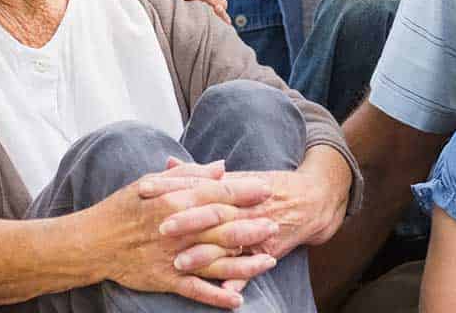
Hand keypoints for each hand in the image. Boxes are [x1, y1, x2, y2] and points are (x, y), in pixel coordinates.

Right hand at [79, 165, 279, 308]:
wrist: (92, 242)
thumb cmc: (121, 209)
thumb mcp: (150, 182)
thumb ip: (188, 174)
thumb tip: (221, 167)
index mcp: (174, 201)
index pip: (218, 195)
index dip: (245, 192)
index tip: (267, 190)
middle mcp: (178, 229)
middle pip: (224, 227)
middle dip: (254, 226)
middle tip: (276, 224)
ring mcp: (173, 256)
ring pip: (217, 261)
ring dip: (246, 263)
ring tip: (269, 262)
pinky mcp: (166, 279)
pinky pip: (196, 290)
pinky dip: (217, 296)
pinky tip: (237, 300)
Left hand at [152, 153, 350, 273]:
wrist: (311, 199)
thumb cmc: (264, 186)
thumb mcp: (234, 175)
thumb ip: (198, 173)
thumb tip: (167, 163)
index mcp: (232, 186)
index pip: (197, 185)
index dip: (171, 188)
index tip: (145, 190)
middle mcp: (243, 208)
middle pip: (212, 214)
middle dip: (186, 222)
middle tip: (159, 229)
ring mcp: (256, 230)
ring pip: (228, 244)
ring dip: (205, 256)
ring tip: (179, 264)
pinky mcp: (268, 249)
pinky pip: (252, 267)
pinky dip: (240, 279)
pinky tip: (224, 292)